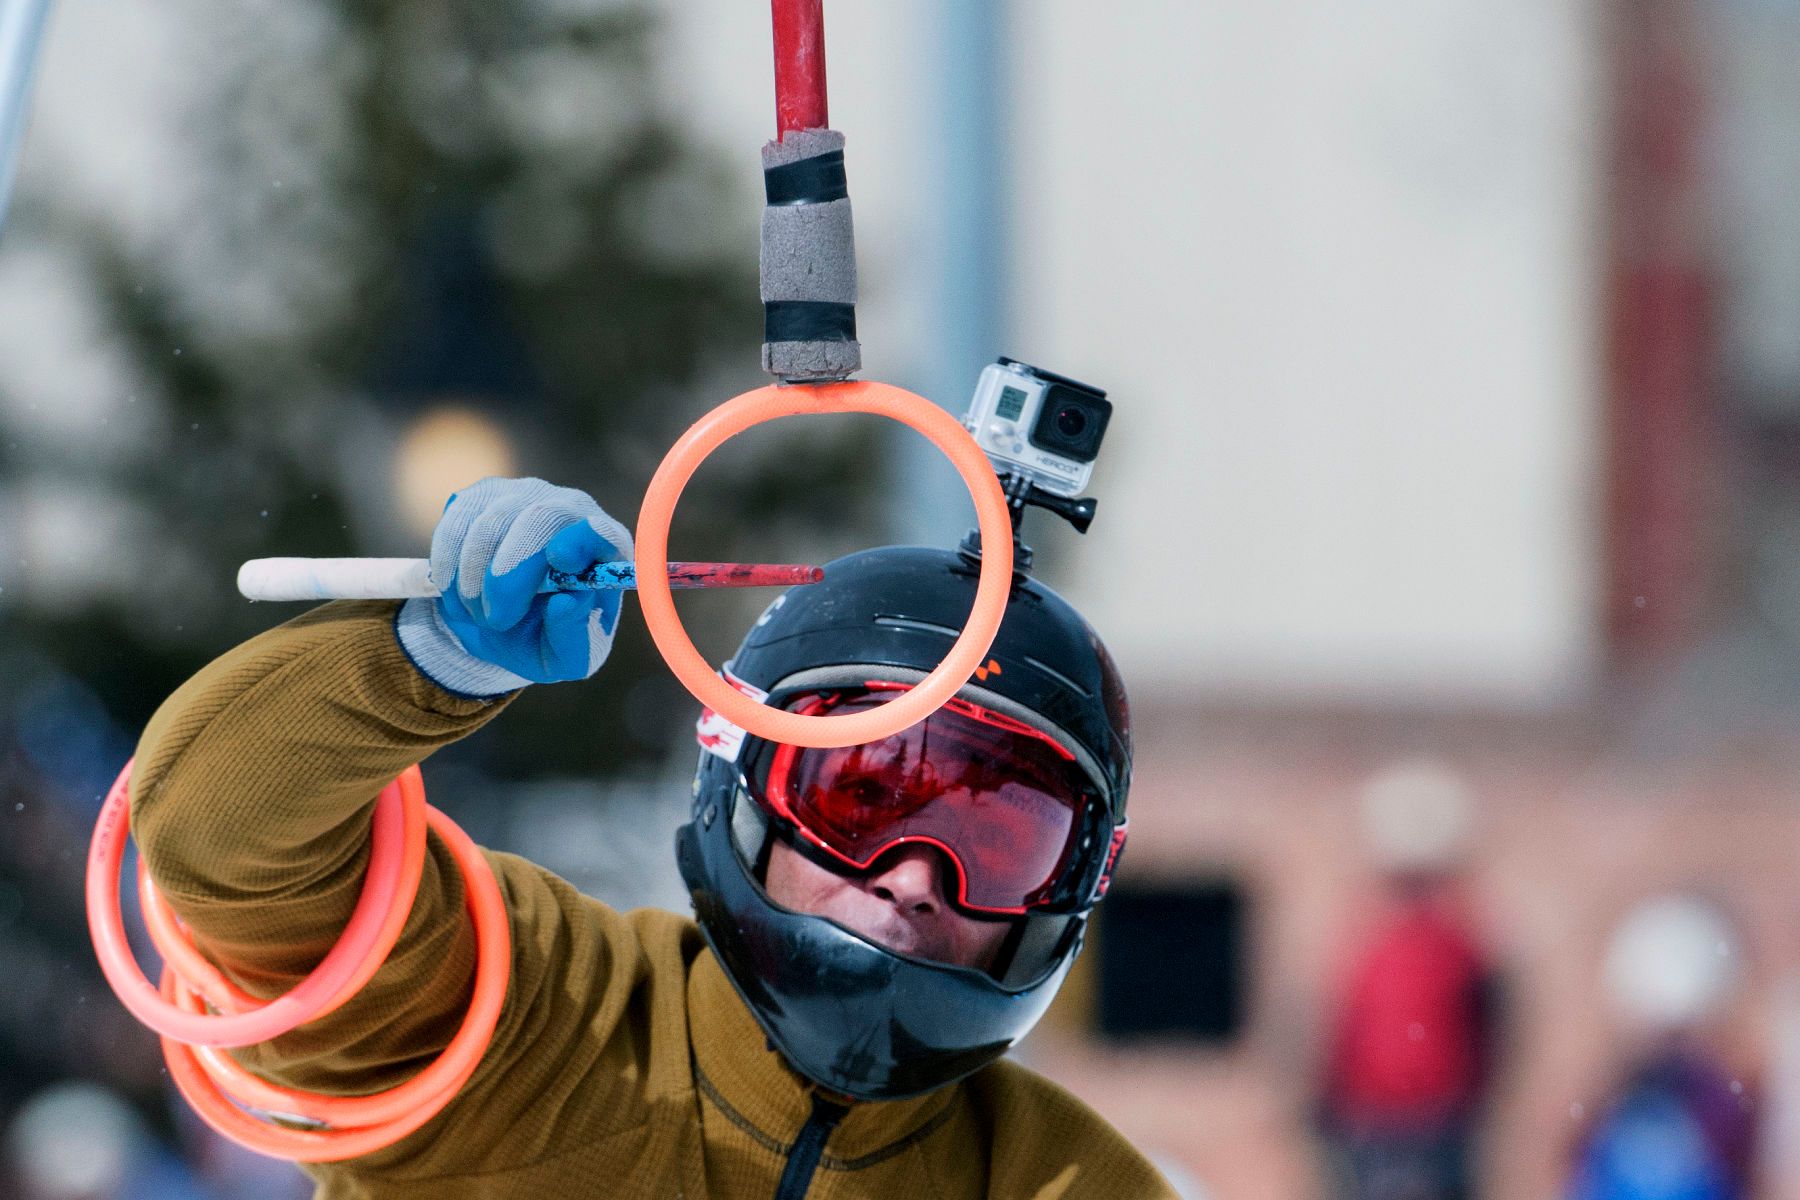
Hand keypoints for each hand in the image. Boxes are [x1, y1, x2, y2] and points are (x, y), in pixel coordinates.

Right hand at [395, 477, 633, 696]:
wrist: (502, 624)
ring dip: (474, 579)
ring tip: (478, 616)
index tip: (562, 562)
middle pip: (539, 519)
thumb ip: (572, 635)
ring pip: (491, 522)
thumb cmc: (547, 638)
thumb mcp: (564, 657)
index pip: (600, 531)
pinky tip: (457, 595)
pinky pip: (458, 520)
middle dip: (508, 576)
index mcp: (605, 550)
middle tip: (496, 621)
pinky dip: (449, 564)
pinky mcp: (485, 495)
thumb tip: (568, 600)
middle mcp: (571, 510)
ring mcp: (527, 495)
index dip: (581, 540)